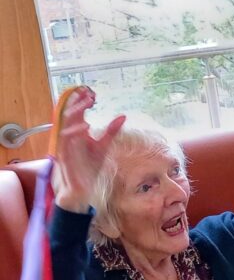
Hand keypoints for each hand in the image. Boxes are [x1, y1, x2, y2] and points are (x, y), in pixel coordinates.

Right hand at [53, 88, 125, 213]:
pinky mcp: (65, 154)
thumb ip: (111, 131)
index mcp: (77, 131)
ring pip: (66, 123)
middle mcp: (70, 135)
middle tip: (88, 93)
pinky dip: (75, 132)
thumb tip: (122, 116)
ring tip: (87, 104)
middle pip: (69, 113)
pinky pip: (66, 140)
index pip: (77, 111)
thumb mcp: (103, 146)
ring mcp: (66, 144)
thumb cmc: (90, 166)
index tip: (93, 93)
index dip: (82, 101)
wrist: (82, 187)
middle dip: (77, 101)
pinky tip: (86, 126)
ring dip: (76, 112)